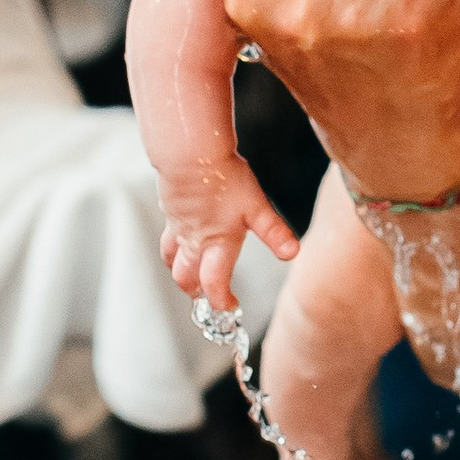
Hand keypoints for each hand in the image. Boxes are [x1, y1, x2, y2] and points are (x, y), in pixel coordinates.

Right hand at [157, 155, 299, 318]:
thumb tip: (292, 253)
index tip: (230, 305)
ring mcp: (177, 227)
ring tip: (192, 272)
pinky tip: (185, 234)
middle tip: (206, 294)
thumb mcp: (257, 207)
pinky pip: (168, 236)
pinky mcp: (170, 211)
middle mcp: (193, 240)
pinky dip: (174, 245)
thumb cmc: (224, 180)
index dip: (221, 300)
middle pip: (185, 278)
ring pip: (171, 259)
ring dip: (180, 270)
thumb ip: (274, 232)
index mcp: (216, 244)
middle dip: (195, 291)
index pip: (214, 284)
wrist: (190, 154)